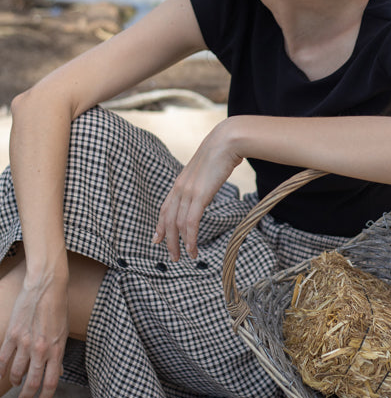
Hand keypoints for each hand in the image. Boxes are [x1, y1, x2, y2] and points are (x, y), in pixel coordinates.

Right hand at [0, 276, 68, 397]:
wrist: (47, 287)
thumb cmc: (58, 308)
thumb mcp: (64, 333)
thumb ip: (58, 353)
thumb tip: (57, 371)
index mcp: (57, 350)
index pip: (51, 382)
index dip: (46, 397)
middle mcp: (41, 350)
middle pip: (33, 382)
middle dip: (27, 396)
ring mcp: (25, 343)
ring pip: (16, 372)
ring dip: (14, 382)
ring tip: (14, 387)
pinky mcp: (13, 334)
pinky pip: (3, 358)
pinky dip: (0, 370)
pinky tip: (0, 376)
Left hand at [153, 118, 243, 259]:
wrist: (227, 141)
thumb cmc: (221, 152)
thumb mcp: (207, 168)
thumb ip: (203, 179)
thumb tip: (209, 182)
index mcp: (180, 182)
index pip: (165, 208)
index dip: (160, 225)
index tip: (157, 239)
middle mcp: (180, 188)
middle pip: (168, 219)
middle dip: (168, 241)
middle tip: (173, 257)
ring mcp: (188, 191)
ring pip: (177, 224)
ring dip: (180, 243)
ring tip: (185, 256)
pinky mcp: (200, 195)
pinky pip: (190, 222)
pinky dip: (190, 238)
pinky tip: (193, 248)